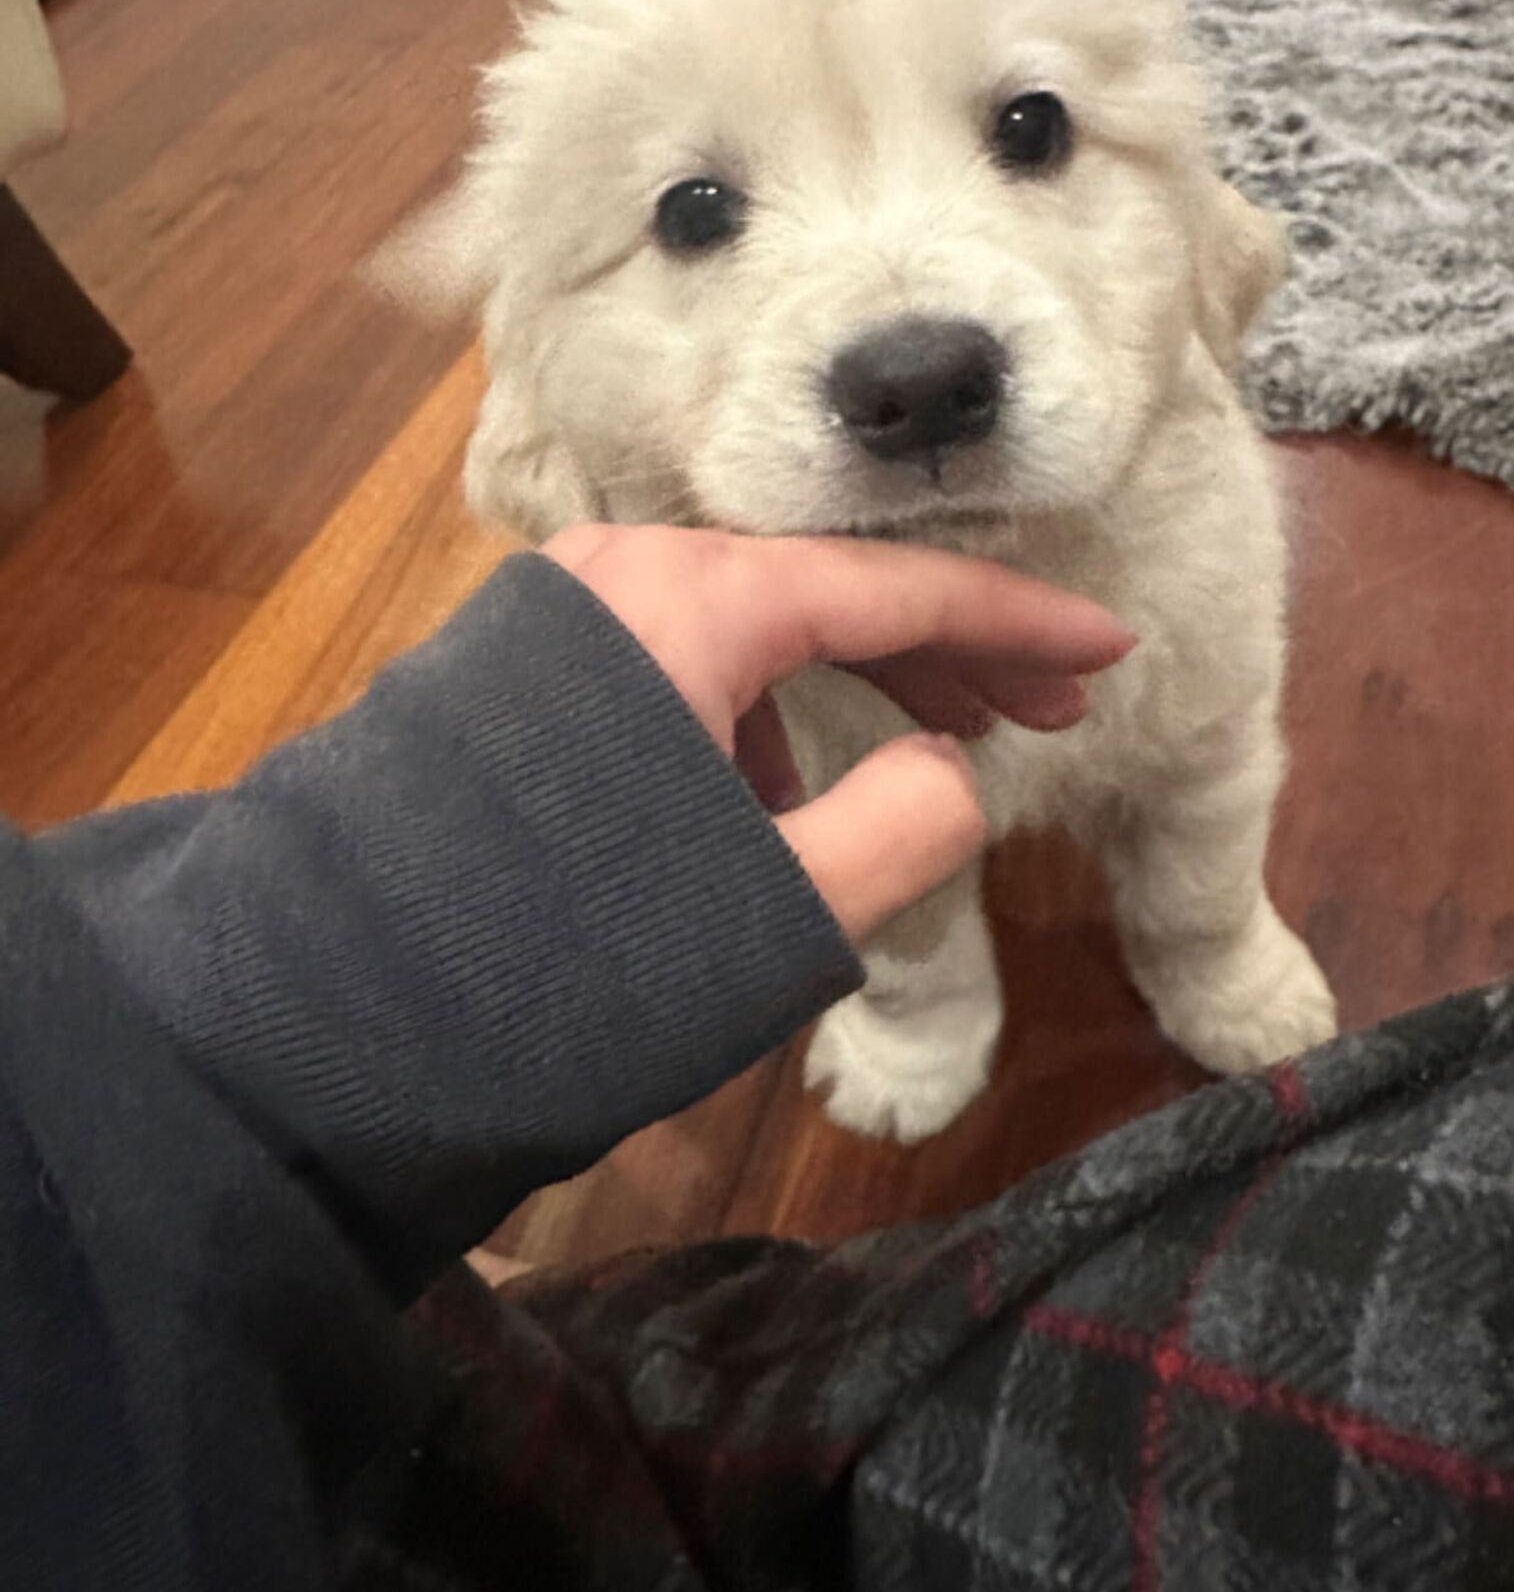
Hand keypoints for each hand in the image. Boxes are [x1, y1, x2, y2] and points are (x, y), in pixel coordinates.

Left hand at [543, 526, 1134, 944]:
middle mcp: (620, 575)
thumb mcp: (775, 911)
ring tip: (918, 763)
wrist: (325, 1017)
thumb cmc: (567, 960)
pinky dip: (751, 711)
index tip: (1109, 649)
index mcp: (692, 601)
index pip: (894, 589)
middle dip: (942, 655)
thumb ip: (905, 825)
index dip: (1018, 622)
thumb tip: (944, 770)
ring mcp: (554, 617)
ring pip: (745, 629)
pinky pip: (670, 664)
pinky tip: (770, 797)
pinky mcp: (511, 675)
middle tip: (1043, 715)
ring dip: (845, 686)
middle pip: (821, 595)